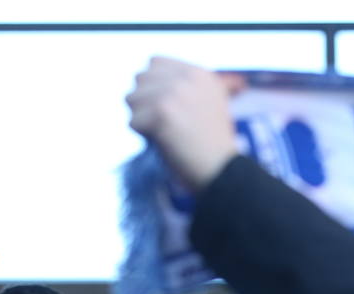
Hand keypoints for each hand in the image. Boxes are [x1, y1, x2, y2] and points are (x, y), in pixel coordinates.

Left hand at [127, 57, 244, 189]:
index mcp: (198, 73)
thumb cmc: (214, 144)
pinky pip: (133, 122)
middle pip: (140, 79)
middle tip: (164, 124)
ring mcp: (173, 92)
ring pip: (132, 99)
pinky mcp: (162, 112)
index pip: (154, 62)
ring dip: (142, 120)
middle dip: (144, 103)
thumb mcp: (217, 105)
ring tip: (164, 133)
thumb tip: (222, 78)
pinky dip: (144, 137)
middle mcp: (186, 77)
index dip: (152, 86)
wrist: (221, 170)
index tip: (166, 108)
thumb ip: (207, 86)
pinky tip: (164, 143)